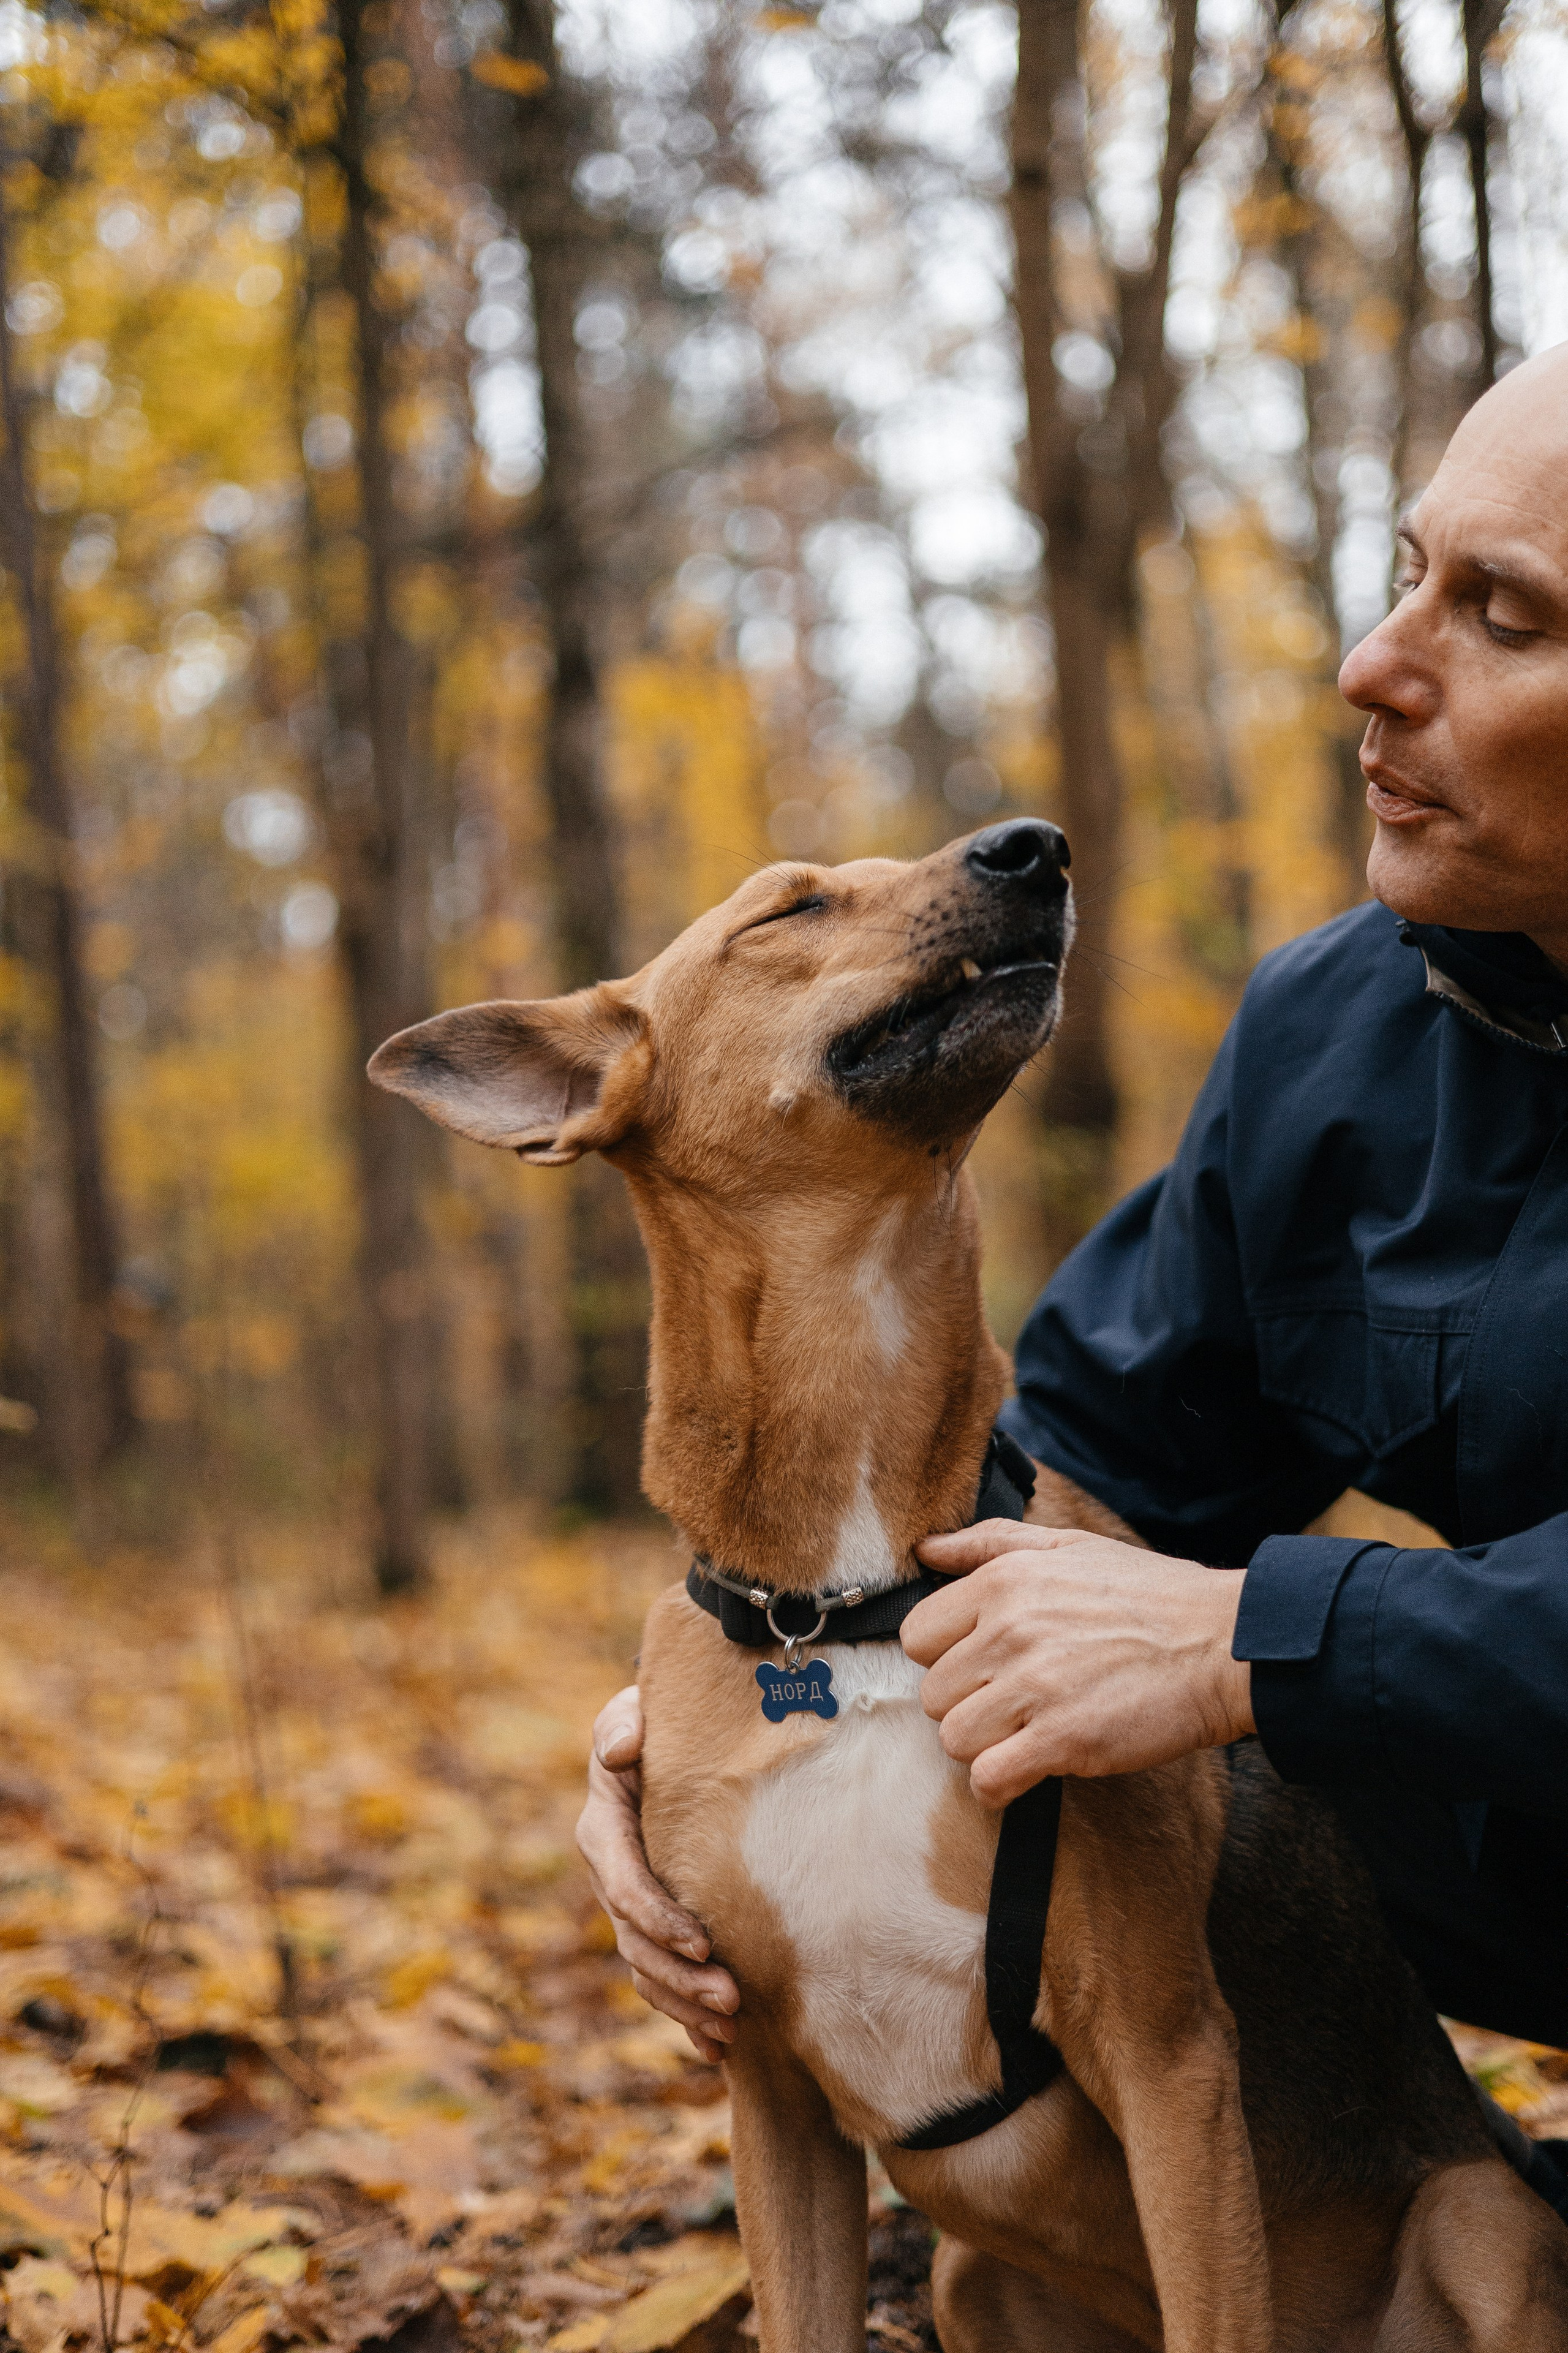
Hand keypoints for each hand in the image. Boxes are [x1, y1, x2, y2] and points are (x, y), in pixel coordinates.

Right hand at [576, 1685, 740, 2062]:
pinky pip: (663, 1982)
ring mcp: (631, 1911)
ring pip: (648, 1972)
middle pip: (636, 1943)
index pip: (624, 1886)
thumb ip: (622, 1723)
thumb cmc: (654, 1724)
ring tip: (732, 2027)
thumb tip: (622, 1748)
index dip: (657, 1919)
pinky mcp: (657, 1928)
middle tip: (733, 1998)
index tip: (702, 1943)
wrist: (667, 1745)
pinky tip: (720, 2049)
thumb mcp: (633, 1711)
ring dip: (685, 2005)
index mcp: (603, 1831)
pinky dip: (686, 2018)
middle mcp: (611, 1878)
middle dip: (680, 1977)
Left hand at [901, 1522, 1254, 1806]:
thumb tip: (927, 1549)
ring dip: (984, 1745)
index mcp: (1005, 1582)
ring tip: (1025, 1733)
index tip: (983, 1665)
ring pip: (954, 1738)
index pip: (917, 1635)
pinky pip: (989, 1779)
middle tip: (1013, 1702)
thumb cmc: (1151, 1596)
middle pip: (933, 1693)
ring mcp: (1036, 1688)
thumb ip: (988, 1543)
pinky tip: (1025, 1772)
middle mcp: (1010, 1632)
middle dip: (968, 1703)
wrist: (1224, 1644)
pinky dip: (999, 1786)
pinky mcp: (1064, 1740)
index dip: (947, 1656)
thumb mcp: (1069, 1546)